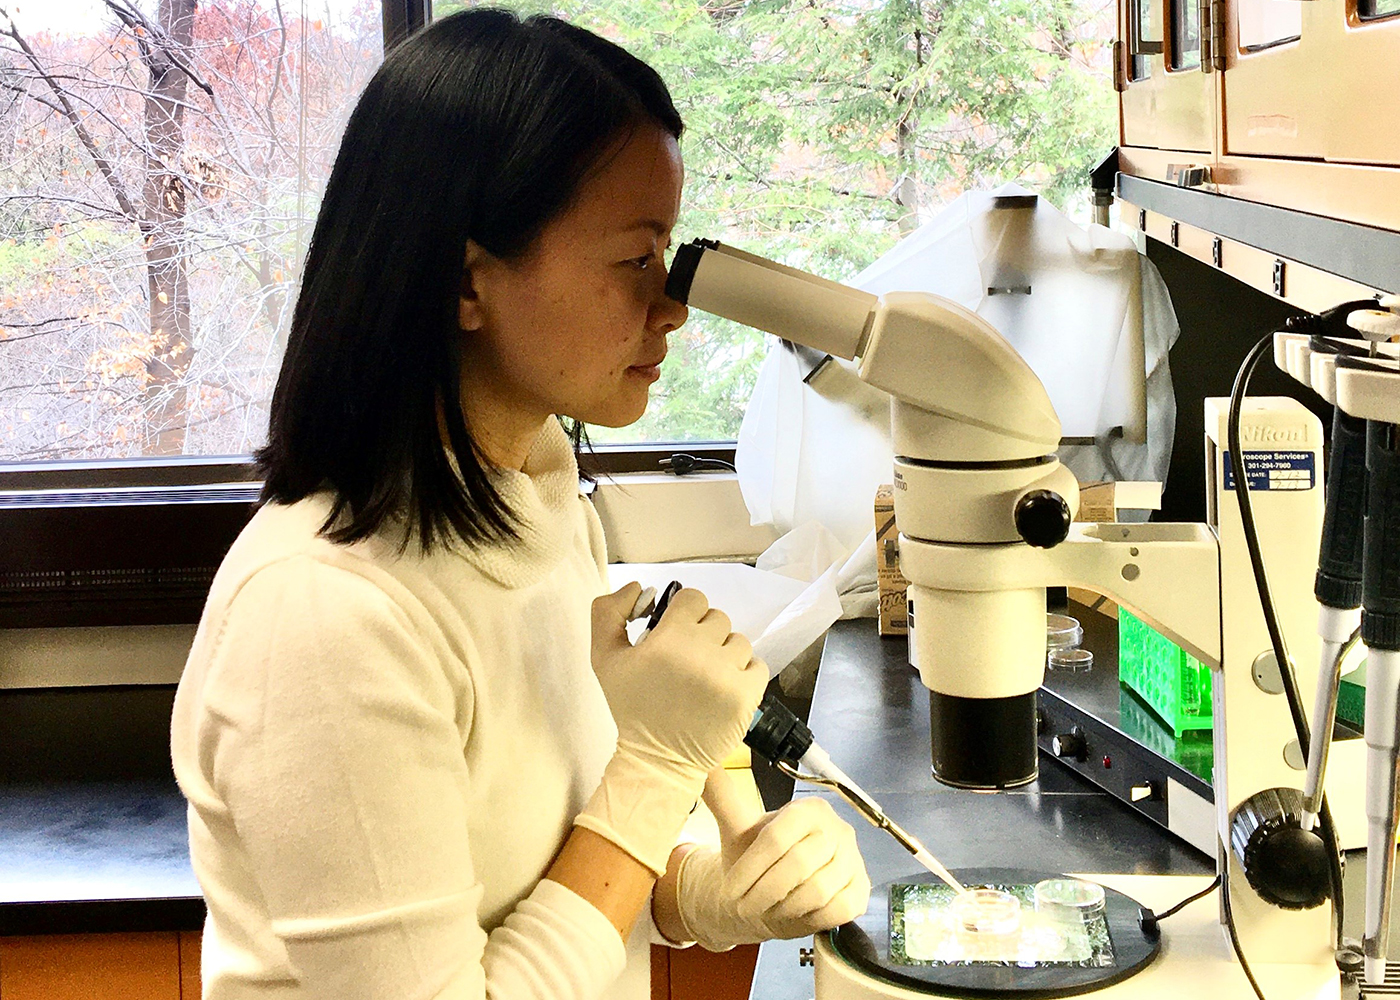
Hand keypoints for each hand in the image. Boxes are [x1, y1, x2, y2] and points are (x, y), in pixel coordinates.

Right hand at [574, 582, 768, 876]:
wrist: (657, 760)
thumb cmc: (632, 708)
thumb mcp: (604, 658)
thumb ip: (609, 613)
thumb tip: (636, 587)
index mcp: (669, 638)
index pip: (694, 599)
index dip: (684, 615)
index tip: (675, 636)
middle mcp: (702, 652)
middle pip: (718, 619)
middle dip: (703, 635)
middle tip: (687, 662)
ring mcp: (728, 675)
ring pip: (738, 642)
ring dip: (725, 655)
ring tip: (706, 678)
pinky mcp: (747, 696)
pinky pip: (758, 666)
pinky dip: (745, 674)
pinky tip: (724, 688)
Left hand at [675, 796, 870, 950]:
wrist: (781, 892)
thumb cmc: (759, 861)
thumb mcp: (738, 829)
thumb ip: (722, 796)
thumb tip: (705, 763)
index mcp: (808, 810)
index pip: (776, 838)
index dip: (749, 869)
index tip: (730, 890)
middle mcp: (838, 829)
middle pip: (796, 866)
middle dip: (763, 893)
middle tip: (744, 905)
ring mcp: (854, 860)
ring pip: (815, 892)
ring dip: (783, 907)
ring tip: (766, 909)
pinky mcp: (861, 891)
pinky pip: (834, 911)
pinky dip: (808, 918)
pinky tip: (793, 913)